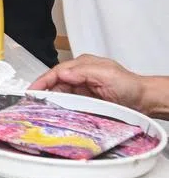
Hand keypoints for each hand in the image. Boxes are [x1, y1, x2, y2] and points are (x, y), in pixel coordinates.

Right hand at [28, 54, 148, 112]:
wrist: (144, 101)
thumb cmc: (130, 85)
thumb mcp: (106, 73)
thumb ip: (82, 72)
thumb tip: (62, 73)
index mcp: (83, 65)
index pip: (57, 71)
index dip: (43, 81)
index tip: (32, 90)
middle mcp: (80, 75)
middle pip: (56, 83)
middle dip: (44, 91)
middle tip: (32, 102)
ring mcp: (82, 89)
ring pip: (61, 94)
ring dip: (52, 100)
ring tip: (41, 108)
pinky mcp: (85, 101)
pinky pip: (69, 104)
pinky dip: (61, 107)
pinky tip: (56, 112)